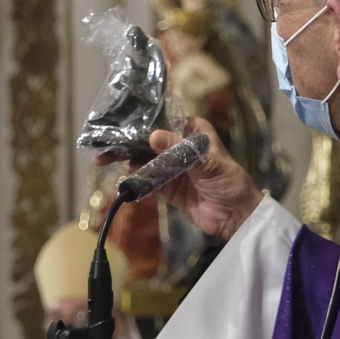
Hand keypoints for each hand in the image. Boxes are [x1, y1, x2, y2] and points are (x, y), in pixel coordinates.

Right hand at [97, 119, 262, 241]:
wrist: (237, 218)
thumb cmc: (230, 182)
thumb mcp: (208, 163)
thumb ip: (181, 151)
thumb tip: (154, 136)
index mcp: (193, 131)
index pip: (163, 120)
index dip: (141, 120)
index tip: (119, 122)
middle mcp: (179, 145)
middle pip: (147, 140)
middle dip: (125, 142)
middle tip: (103, 144)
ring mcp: (172, 167)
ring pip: (143, 160)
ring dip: (125, 161)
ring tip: (102, 160)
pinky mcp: (167, 187)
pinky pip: (147, 181)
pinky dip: (134, 181)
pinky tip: (121, 180)